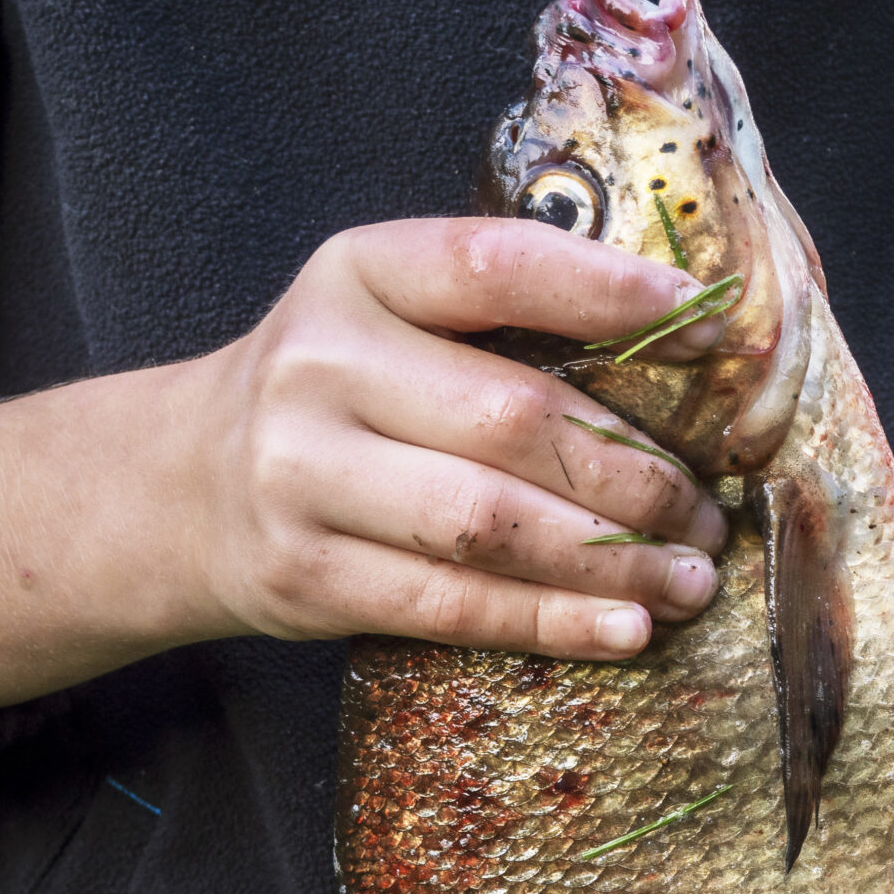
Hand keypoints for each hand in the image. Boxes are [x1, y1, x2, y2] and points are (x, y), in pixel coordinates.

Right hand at [0, 218, 727, 706]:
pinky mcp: (308, 576)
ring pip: (488, 525)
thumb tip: (681, 358)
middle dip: (634, 475)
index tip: (712, 320)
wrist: (181, 486)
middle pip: (510, 421)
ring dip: (610, 559)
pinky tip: (627, 628)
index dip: (607, 290)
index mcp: (357, 272)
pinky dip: (552, 621)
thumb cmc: (336, 395)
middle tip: (708, 512)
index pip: (493, 265)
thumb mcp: (388, 317)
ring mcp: (305, 477)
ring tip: (691, 577)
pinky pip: (453, 606)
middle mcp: (322, 366)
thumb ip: (498, 325)